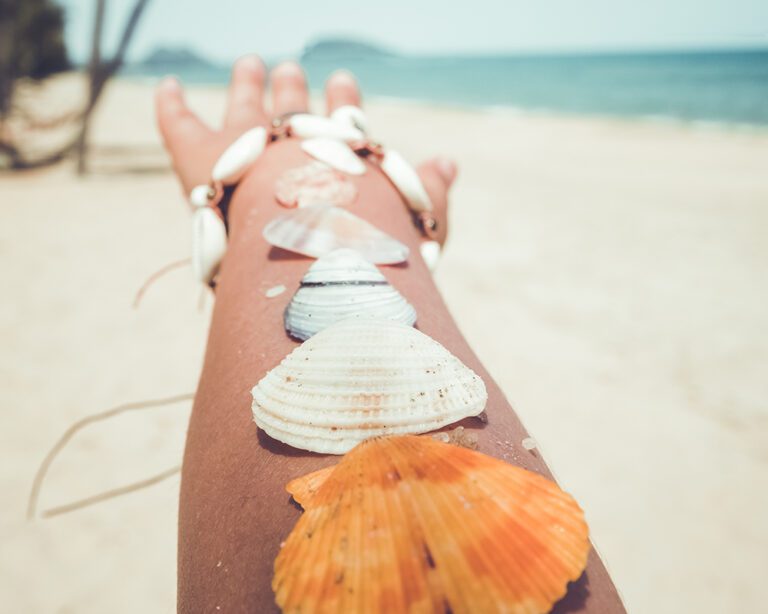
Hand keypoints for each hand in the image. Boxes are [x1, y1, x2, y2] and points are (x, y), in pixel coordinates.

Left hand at [155, 56, 455, 243]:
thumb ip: (430, 191)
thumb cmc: (375, 246)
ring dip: (249, 84)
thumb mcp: (417, 223)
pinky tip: (167, 85)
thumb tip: (448, 163)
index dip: (344, 102)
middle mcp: (294, 143)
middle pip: (292, 108)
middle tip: (292, 70)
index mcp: (340, 155)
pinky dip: (171, 104)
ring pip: (244, 106)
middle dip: (295, 90)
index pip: (341, 122)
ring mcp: (247, 146)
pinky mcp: (202, 157)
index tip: (343, 80)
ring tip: (251, 64)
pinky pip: (179, 122)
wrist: (317, 248)